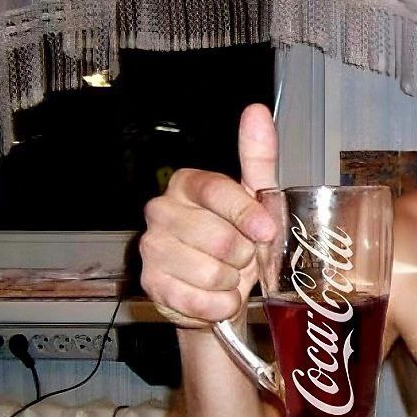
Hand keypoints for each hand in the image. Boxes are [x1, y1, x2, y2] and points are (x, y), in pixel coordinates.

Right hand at [139, 104, 278, 328]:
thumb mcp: (255, 197)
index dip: (246, 214)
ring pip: (211, 272)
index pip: (217, 191)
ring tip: (227, 275)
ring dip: (231, 281)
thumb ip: (257, 157)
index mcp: (187, 184)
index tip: (266, 230)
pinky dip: (219, 305)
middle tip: (242, 255)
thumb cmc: (239, 238)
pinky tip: (216, 296)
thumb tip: (256, 110)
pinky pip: (199, 301)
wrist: (219, 290)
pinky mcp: (151, 286)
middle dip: (243, 254)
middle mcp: (160, 212)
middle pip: (219, 238)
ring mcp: (151, 249)